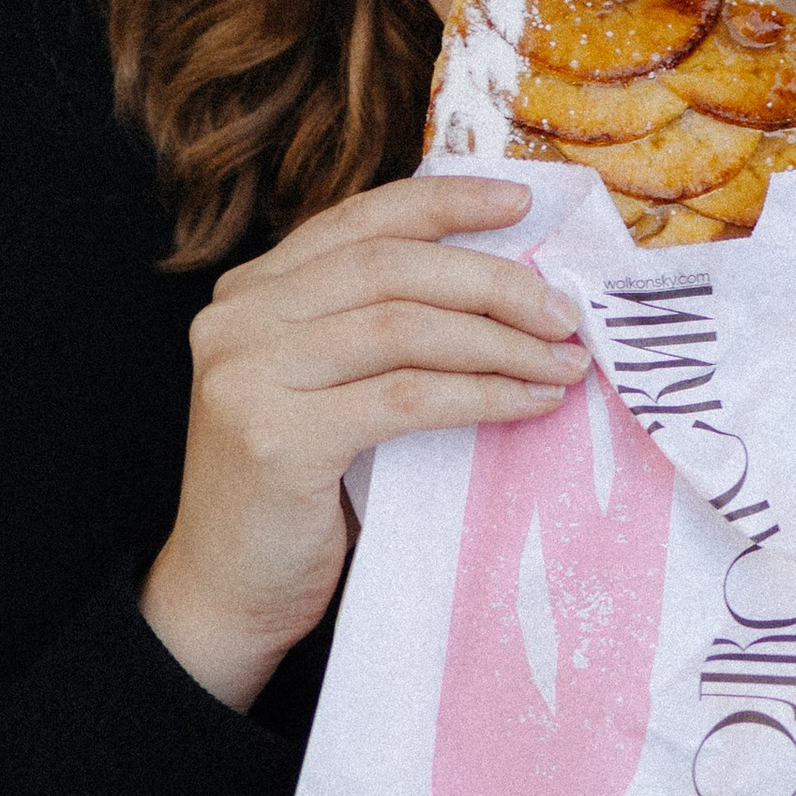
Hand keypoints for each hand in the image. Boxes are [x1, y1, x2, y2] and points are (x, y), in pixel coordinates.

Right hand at [139, 174, 590, 710]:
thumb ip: (378, 330)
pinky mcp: (275, 437)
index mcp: (251, 291)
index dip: (445, 202)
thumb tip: (509, 289)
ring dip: (501, 342)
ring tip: (563, 362)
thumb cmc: (299, 492)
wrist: (229, 594)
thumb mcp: (329, 388)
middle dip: (493, 283)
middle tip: (565, 313)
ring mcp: (248, 374)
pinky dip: (482, 395)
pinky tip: (531, 404)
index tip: (521, 203)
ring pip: (405, 328)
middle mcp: (237, 318)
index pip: (360, 221)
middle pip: (391, 266)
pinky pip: (407, 398)